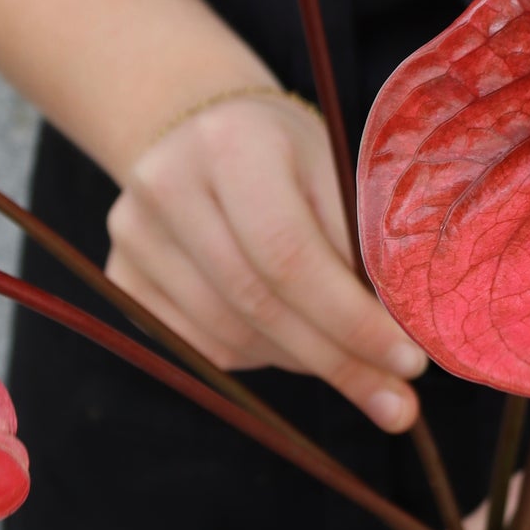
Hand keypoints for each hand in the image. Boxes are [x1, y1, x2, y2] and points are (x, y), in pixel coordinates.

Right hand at [105, 92, 427, 428]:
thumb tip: (400, 340)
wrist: (204, 128)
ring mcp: (133, 236)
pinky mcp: (121, 276)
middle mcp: (167, 188)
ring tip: (354, 363)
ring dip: (304, 361)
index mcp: (232, 145)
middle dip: (338, 360)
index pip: (290, 254)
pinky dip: (262, 356)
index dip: (350, 319)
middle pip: (257, 303)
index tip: (409, 362)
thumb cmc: (292, 152)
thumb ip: (363, 243)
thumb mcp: (337, 168)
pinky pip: (202, 346)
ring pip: (230, 336)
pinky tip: (296, 340)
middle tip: (398, 402)